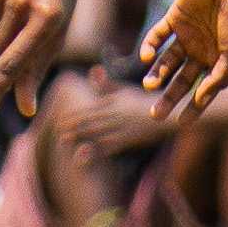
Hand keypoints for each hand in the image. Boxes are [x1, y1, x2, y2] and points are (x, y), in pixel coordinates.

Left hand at [47, 73, 169, 162]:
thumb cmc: (146, 102)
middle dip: (73, 126)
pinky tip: (83, 156)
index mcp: (114, 101)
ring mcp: (121, 127)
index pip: (90, 109)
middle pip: (90, 120)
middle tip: (59, 131)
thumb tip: (93, 70)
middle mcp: (115, 113)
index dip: (75, 116)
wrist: (169, 114)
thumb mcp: (126, 90)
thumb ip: (108, 84)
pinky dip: (94, 151)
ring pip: (95, 132)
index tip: (62, 120)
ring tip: (64, 141)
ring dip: (79, 136)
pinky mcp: (128, 139)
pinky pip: (108, 146)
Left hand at [141, 0, 227, 111]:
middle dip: (168, 98)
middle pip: (180, 80)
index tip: (180, 124)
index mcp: (218, 62)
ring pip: (166, 61)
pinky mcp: (174, 17)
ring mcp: (187, 34)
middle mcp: (201, 51)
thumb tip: (200, 100)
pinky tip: (147, 57)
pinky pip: (158, 36)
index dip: (193, 108)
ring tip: (149, 85)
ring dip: (156, 75)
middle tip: (155, 115)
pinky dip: (150, 47)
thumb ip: (219, 77)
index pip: (202, 91)